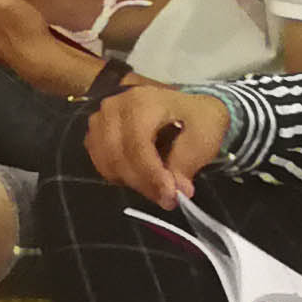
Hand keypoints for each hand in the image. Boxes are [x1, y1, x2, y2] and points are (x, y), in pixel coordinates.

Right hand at [85, 82, 232, 207]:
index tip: (170, 196)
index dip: (151, 175)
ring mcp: (100, 121)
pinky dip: (121, 177)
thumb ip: (188, 160)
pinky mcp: (95, 134)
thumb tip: (176, 189)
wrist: (185, 105)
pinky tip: (142, 176)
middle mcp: (113, 108)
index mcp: (141, 101)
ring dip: (133, 182)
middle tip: (168, 199)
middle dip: (144, 184)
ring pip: (107, 164)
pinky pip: (102, 164)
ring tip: (159, 187)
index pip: (137, 144)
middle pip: (118, 156)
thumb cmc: (196, 115)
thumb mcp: (205, 132)